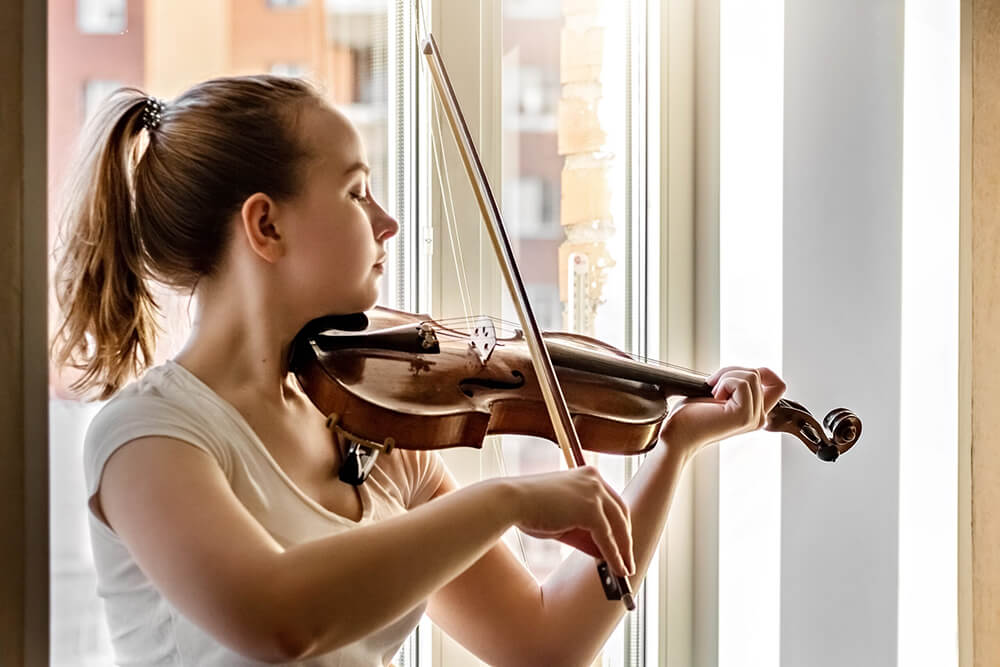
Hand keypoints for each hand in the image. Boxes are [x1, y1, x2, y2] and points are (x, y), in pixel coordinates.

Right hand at [508, 465, 633, 576]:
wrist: (511, 502)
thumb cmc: (530, 508)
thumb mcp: (563, 520)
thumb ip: (584, 533)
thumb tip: (604, 553)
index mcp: (588, 475)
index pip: (612, 503)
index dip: (619, 525)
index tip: (623, 543)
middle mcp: (595, 480)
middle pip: (621, 513)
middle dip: (625, 539)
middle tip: (627, 560)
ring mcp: (594, 493)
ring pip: (618, 527)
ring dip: (623, 551)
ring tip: (625, 570)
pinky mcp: (591, 510)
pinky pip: (608, 538)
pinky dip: (614, 556)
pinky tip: (617, 569)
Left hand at [658, 366, 786, 459]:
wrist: (677, 434)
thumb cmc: (692, 415)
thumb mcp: (722, 394)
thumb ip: (741, 385)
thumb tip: (755, 371)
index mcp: (754, 413)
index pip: (778, 385)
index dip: (762, 372)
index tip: (733, 378)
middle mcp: (759, 417)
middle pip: (760, 374)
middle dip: (732, 371)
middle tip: (713, 385)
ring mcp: (753, 418)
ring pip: (752, 375)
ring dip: (726, 376)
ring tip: (712, 392)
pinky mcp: (744, 415)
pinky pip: (742, 383)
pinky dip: (724, 383)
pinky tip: (714, 397)